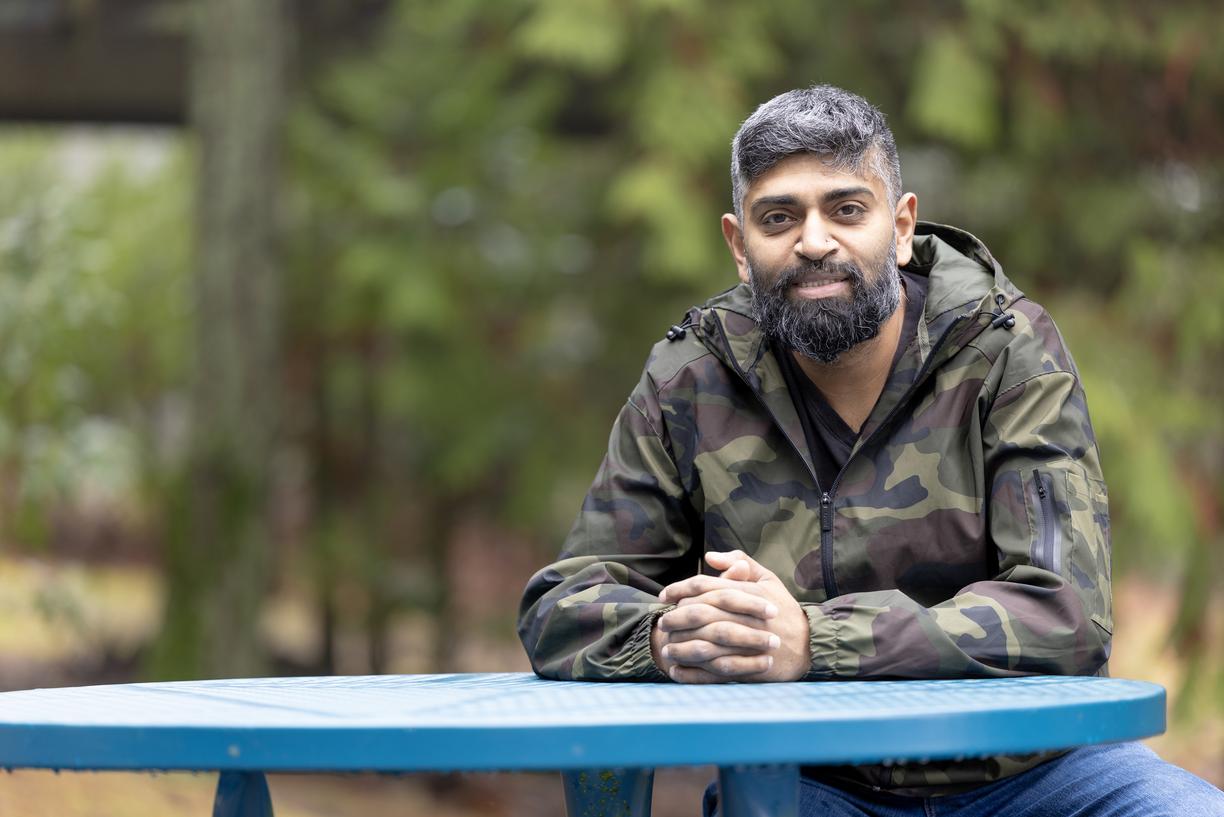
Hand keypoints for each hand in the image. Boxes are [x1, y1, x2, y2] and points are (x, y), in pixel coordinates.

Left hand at [652, 550, 809, 682]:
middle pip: (701, 614)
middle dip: (676, 618)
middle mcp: (746, 616)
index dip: (680, 589)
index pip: (706, 586)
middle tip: (662, 622)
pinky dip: (693, 672)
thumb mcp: (768, 579)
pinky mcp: (748, 667)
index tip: (664, 595)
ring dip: (681, 646)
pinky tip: (678, 670)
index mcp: (748, 592)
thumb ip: (741, 562)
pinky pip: (715, 670)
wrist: (810, 644)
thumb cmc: (784, 609)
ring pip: (705, 643)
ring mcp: (747, 643)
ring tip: (666, 648)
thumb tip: (711, 556)